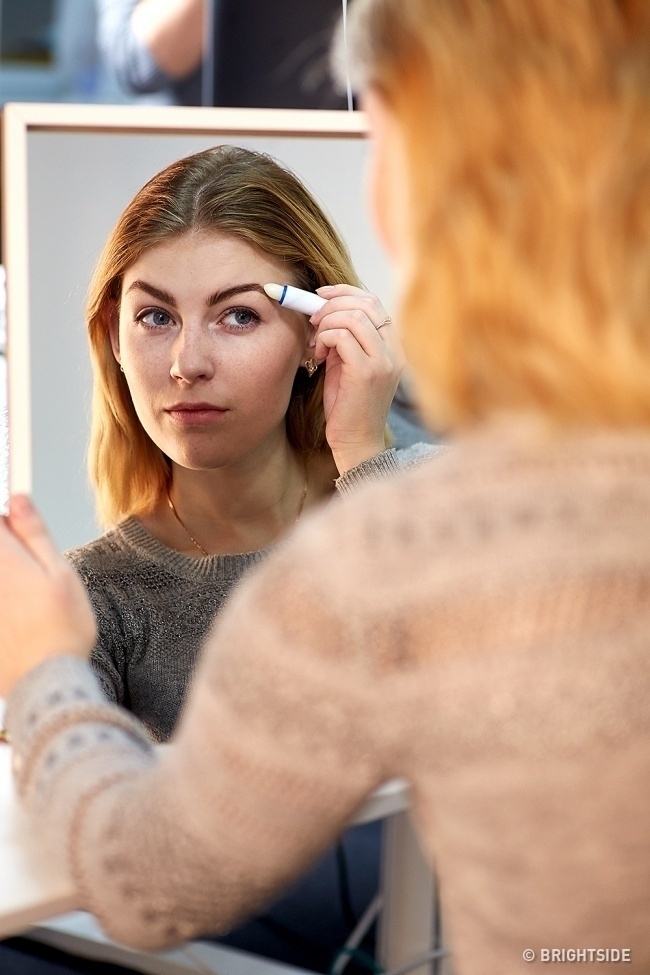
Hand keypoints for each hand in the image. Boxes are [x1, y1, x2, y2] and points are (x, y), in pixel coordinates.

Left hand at [0, 496, 96, 696]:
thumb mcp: (60, 573)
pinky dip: (10, 606)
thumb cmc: (62, 628)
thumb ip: (34, 534)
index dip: (8, 519)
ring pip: (2, 578)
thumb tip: (18, 499)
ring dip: (13, 579)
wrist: (45, 681)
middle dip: (12, 552)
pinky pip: (2, 602)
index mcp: (3, 560)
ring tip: (29, 603)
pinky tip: (19, 620)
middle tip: (28, 570)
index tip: (19, 525)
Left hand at [309, 285, 405, 473]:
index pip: (374, 302)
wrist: (356, 443)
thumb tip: (321, 311)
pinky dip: (325, 339)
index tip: (320, 295)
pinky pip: (343, 336)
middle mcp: (395, 352)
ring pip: (353, 317)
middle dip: (332, 303)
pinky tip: (319, 355)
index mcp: (394, 348)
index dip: (345, 292)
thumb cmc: (348, 407)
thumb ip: (343, 339)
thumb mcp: (347, 365)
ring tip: (316, 343)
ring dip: (326, 323)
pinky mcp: (367, 372)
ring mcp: (384, 361)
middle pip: (366, 304)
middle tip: (313, 317)